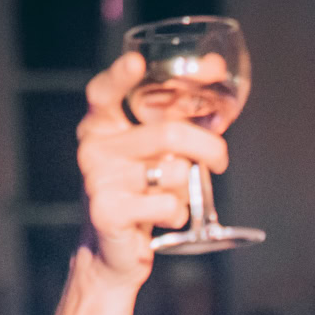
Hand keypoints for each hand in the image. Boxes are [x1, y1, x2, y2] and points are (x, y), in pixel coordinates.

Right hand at [75, 52, 230, 283]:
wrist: (114, 251)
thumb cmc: (143, 192)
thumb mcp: (157, 152)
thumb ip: (181, 114)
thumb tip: (219, 70)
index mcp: (102, 125)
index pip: (104, 92)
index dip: (120, 76)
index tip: (138, 63)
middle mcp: (94, 147)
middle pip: (167, 134)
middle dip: (208, 147)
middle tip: (221, 161)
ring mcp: (97, 179)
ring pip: (174, 172)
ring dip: (189, 187)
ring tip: (173, 197)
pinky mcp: (107, 211)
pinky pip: (168, 204)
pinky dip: (178, 213)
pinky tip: (164, 219)